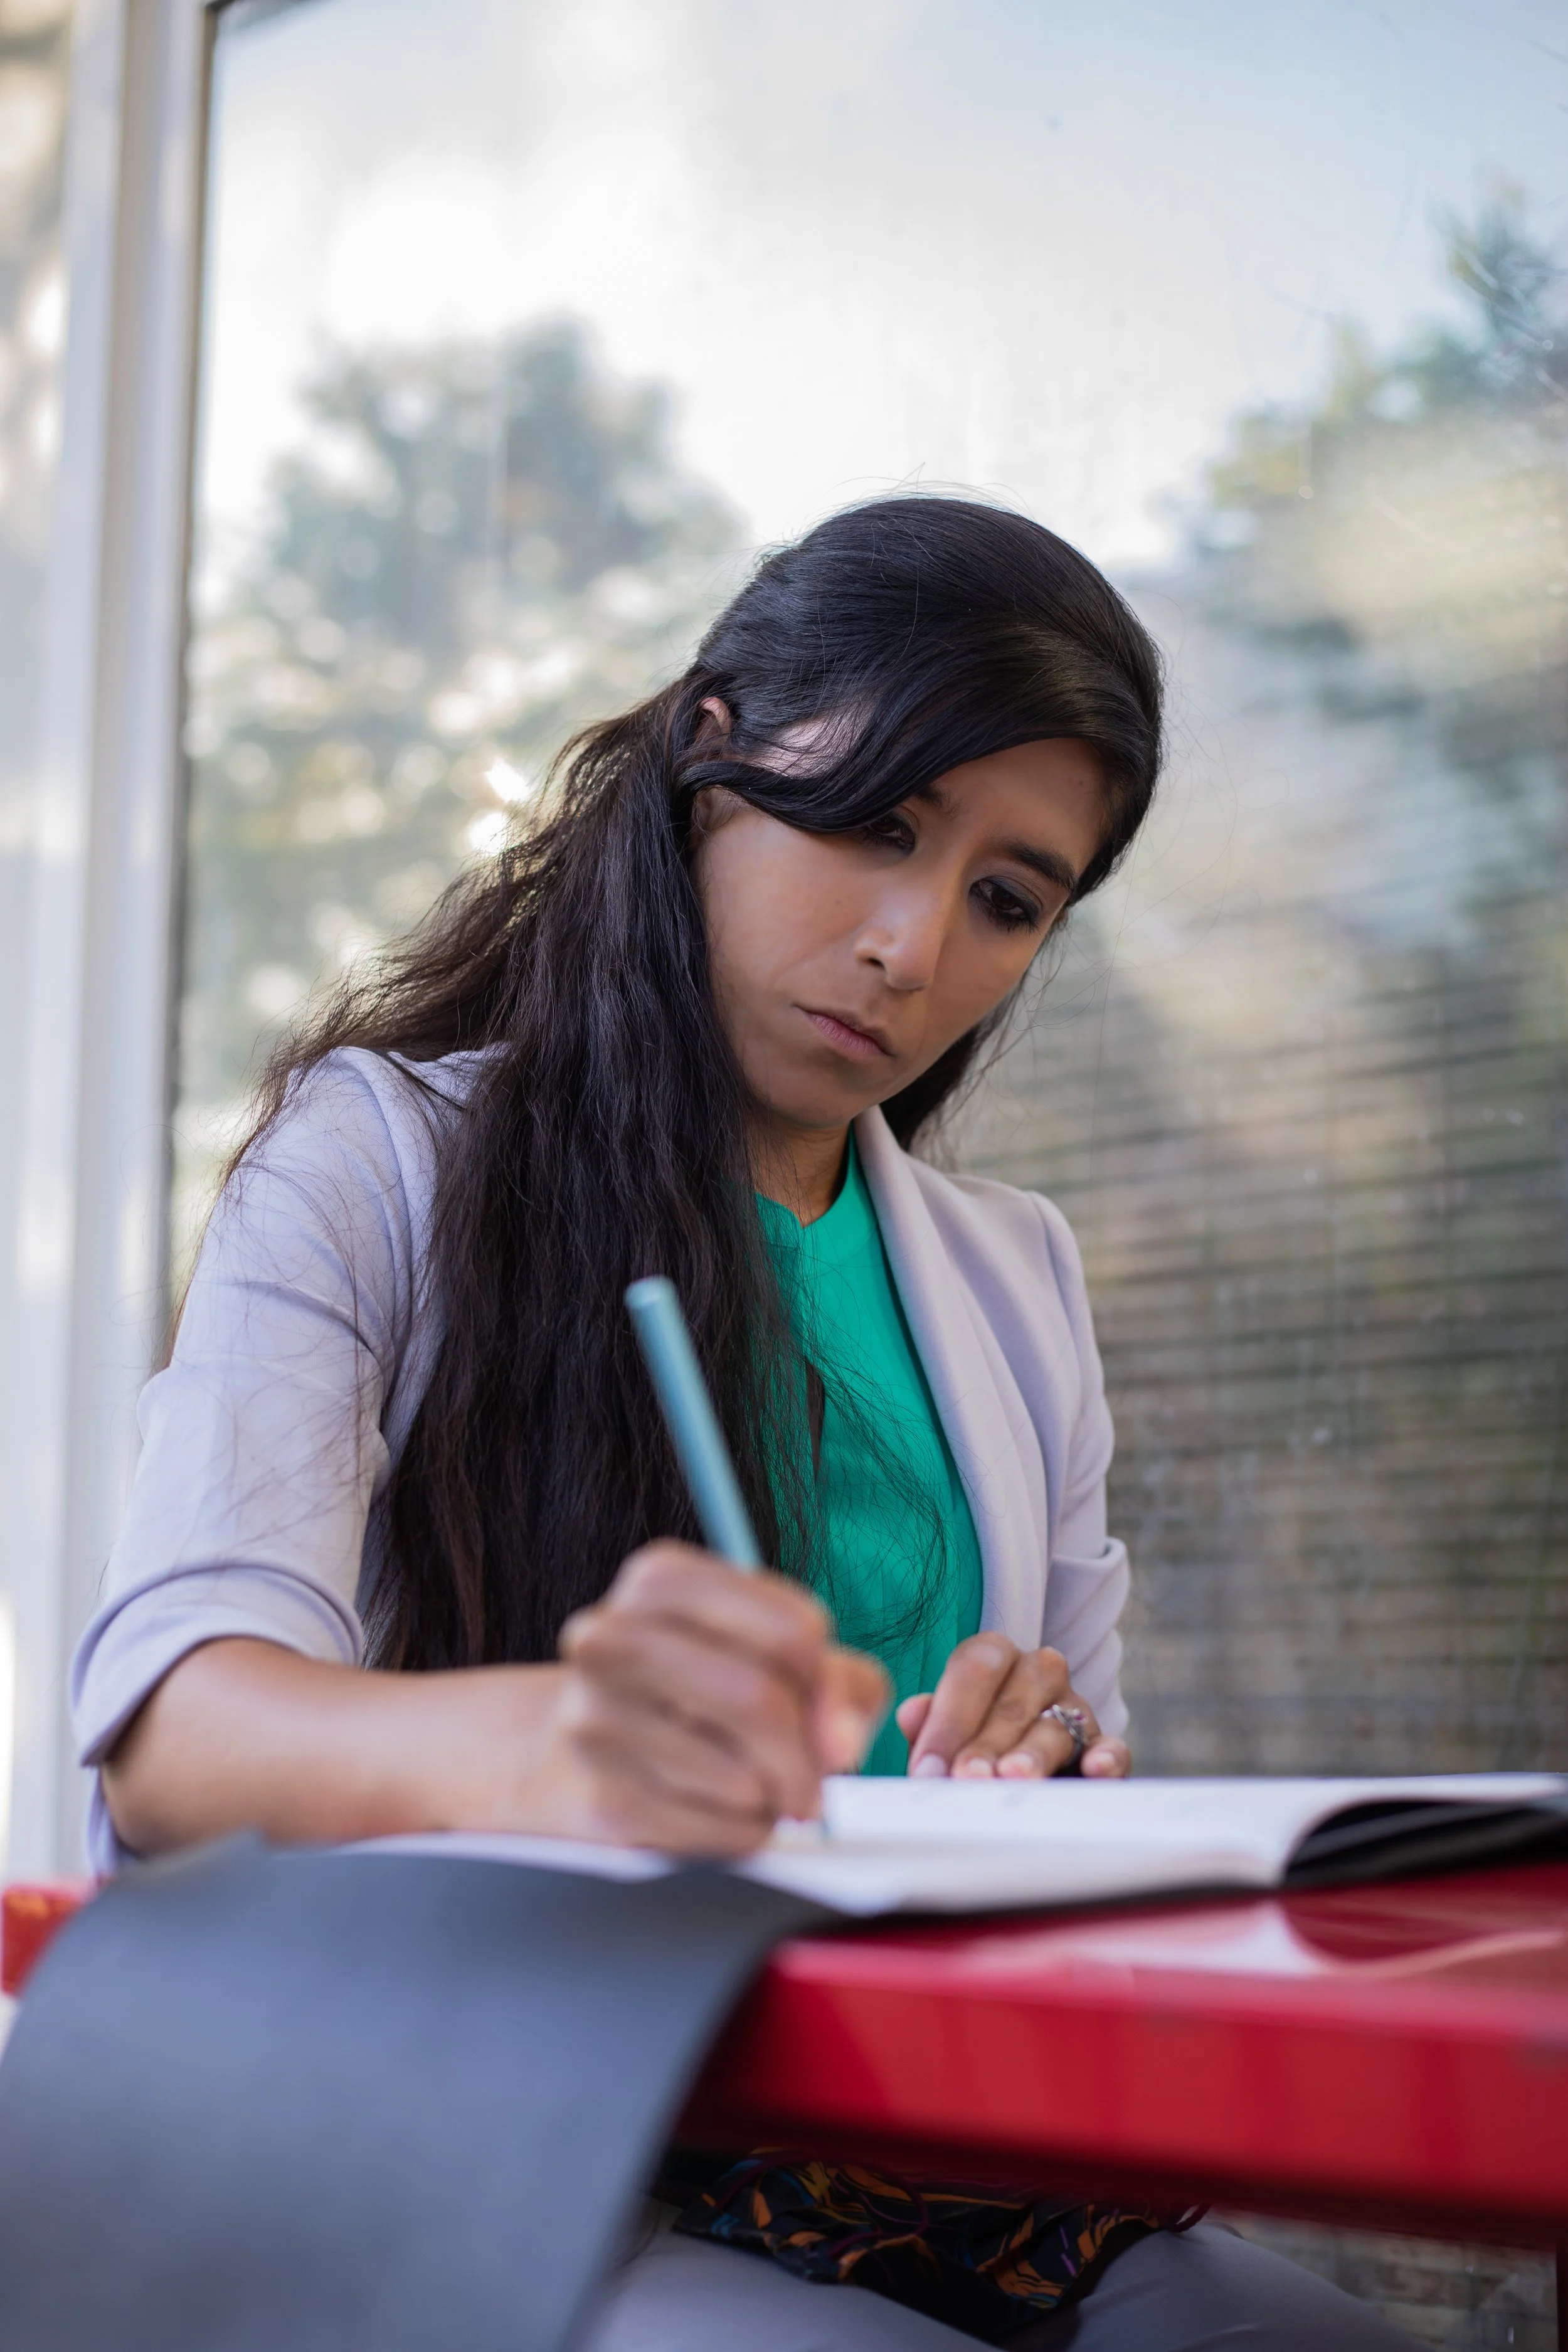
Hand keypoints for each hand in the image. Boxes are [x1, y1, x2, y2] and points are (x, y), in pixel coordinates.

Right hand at [547, 1542, 889, 1854]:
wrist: (589, 1750)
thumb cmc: (702, 1691)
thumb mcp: (778, 1657)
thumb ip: (837, 1684)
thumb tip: (838, 1744)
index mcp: (662, 1579)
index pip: (791, 1632)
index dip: (828, 1687)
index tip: (830, 1720)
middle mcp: (612, 1638)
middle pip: (758, 1700)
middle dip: (804, 1757)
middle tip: (812, 1785)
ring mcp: (595, 1720)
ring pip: (741, 1778)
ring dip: (770, 1798)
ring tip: (752, 1786)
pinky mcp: (601, 1799)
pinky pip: (715, 1831)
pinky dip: (740, 1832)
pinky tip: (716, 1810)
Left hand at [896, 1635, 1129, 1780]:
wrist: (1014, 1774)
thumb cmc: (971, 1749)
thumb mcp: (945, 1738)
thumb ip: (928, 1727)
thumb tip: (912, 1713)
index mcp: (994, 1656)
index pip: (972, 1670)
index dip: (947, 1720)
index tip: (927, 1769)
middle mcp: (1038, 1672)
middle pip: (1012, 1702)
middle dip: (984, 1745)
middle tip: (966, 1780)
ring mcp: (1075, 1707)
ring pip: (1054, 1727)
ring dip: (1031, 1754)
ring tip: (1012, 1778)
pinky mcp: (1103, 1747)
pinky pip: (1111, 1746)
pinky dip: (1106, 1757)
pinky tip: (1095, 1770)